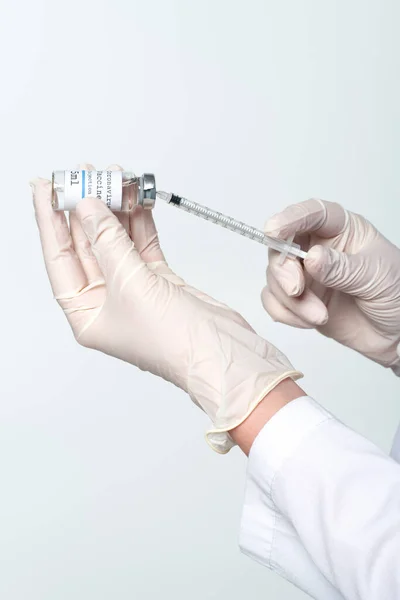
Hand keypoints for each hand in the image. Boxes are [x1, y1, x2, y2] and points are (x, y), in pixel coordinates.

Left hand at [32, 165, 301, 452]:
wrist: (224, 353)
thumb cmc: (175, 342)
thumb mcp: (132, 285)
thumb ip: (109, 242)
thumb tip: (89, 208)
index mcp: (86, 313)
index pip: (59, 258)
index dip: (49, 220)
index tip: (45, 187)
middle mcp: (106, 301)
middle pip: (88, 245)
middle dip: (87, 208)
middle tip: (88, 175)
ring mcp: (134, 290)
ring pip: (117, 241)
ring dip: (116, 211)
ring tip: (116, 180)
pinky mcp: (159, 281)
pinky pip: (142, 245)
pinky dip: (140, 223)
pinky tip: (137, 201)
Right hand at [263, 199, 399, 372]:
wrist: (397, 334)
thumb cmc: (397, 294)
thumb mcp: (375, 276)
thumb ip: (342, 268)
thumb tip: (311, 257)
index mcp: (342, 229)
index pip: (312, 214)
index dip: (290, 218)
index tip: (273, 229)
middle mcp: (318, 247)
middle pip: (281, 246)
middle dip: (283, 270)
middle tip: (296, 290)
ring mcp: (307, 275)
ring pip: (275, 277)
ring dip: (291, 300)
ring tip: (318, 315)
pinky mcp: (299, 300)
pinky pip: (274, 302)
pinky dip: (285, 314)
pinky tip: (309, 321)